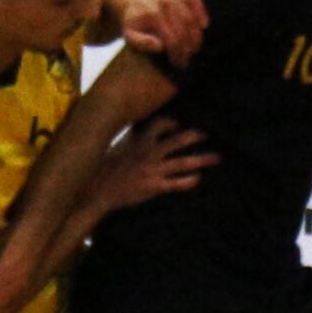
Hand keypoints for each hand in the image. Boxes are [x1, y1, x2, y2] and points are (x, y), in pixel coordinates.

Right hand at [98, 119, 216, 211]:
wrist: (95, 190)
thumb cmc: (101, 169)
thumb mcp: (114, 148)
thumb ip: (128, 139)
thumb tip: (133, 130)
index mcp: (139, 142)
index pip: (159, 124)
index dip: (170, 122)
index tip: (176, 123)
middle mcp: (149, 153)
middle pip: (178, 141)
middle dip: (194, 136)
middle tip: (206, 135)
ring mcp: (153, 170)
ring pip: (184, 162)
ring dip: (202, 159)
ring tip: (216, 158)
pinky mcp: (154, 186)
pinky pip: (178, 183)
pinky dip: (190, 180)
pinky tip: (198, 179)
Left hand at [115, 0, 206, 67]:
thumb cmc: (135, 23)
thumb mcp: (130, 35)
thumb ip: (141, 43)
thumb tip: (160, 46)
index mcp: (150, 13)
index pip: (171, 38)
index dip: (177, 53)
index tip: (179, 63)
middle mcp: (163, 0)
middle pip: (183, 29)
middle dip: (187, 47)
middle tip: (187, 59)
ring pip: (191, 18)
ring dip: (196, 36)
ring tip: (194, 48)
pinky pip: (196, 2)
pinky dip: (201, 14)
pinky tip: (202, 26)